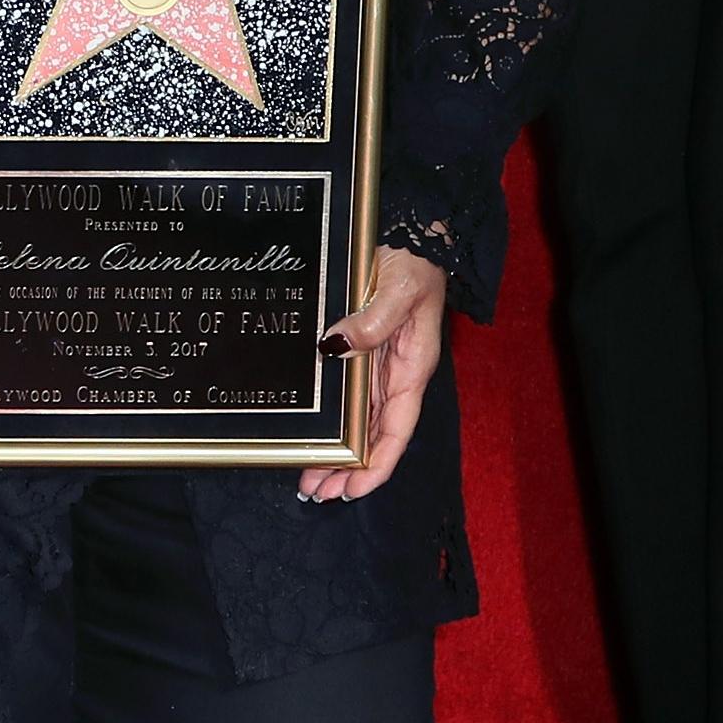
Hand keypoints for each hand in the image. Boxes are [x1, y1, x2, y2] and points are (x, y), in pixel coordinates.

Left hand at [299, 244, 447, 501]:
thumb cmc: (413, 259)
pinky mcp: (359, 349)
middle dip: (348, 469)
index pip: (397, 429)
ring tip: (308, 480)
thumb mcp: (399, 288)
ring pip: (357, 421)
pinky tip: (313, 436)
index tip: (353, 489)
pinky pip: (346, 396)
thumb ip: (373, 320)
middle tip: (315, 492)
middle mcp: (394, 374)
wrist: (411, 229)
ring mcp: (376, 364)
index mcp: (411, 367)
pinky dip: (331, 421)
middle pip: (373, 435)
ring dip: (336, 452)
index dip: (377, 463)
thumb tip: (336, 345)